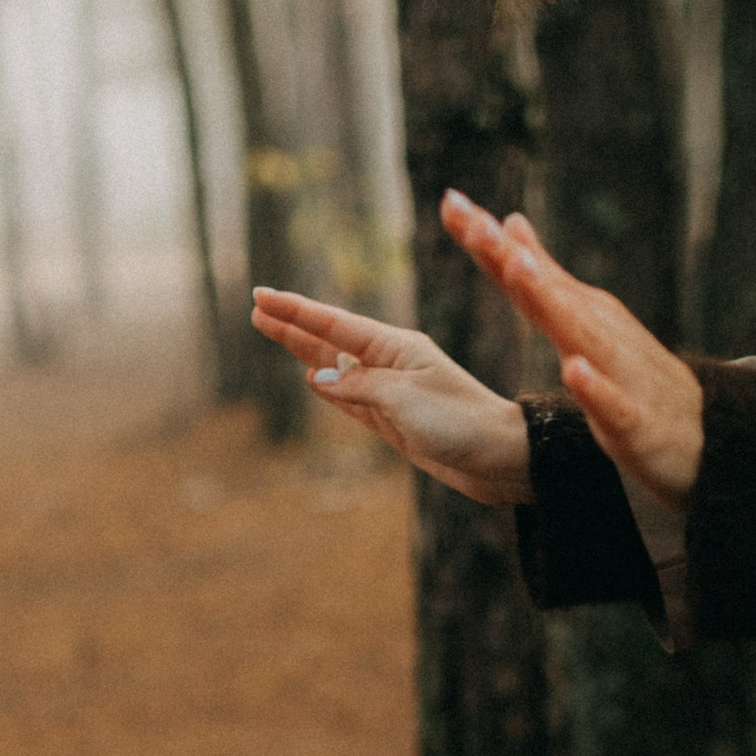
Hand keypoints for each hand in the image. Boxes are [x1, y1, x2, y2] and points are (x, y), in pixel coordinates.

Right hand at [250, 287, 530, 504]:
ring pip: (335, 367)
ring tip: (273, 331)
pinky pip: (350, 397)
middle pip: (330, 340)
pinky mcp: (394, 421)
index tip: (262, 296)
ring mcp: (391, 392)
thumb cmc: (460, 422)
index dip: (296, 312)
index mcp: (397, 347)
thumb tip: (316, 378)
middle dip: (293, 324)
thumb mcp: (404, 400)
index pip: (334, 325)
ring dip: (303, 350)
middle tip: (256, 308)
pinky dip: (328, 387)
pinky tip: (310, 376)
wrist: (499, 459)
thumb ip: (358, 386)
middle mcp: (391, 363)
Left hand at [442, 191, 706, 508]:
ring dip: (550, 301)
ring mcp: (619, 374)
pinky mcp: (635, 422)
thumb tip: (508, 222)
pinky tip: (573, 369)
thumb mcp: (582, 323)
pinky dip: (593, 387)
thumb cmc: (633, 380)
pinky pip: (612, 404)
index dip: (487, 241)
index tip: (450, 203)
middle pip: (547, 291)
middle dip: (510, 258)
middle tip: (475, 223)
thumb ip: (544, 276)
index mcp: (580, 312)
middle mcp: (599, 331)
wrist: (702, 437)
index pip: (525, 271)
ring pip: (581, 335)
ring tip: (518, 269)